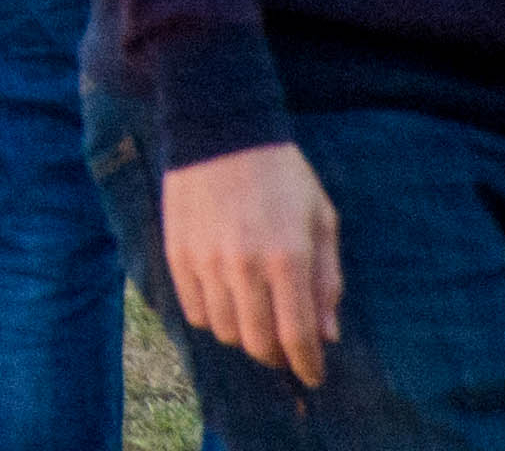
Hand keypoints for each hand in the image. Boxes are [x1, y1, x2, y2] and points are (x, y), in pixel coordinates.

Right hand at [158, 141, 342, 382]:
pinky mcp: (177, 253)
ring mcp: (206, 261)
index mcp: (288, 258)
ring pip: (224, 330)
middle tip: (284, 347)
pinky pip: (194, 310)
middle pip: (258, 342)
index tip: (314, 375)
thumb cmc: (282, 175)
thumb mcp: (321, 221)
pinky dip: (212, 317)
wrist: (220, 130)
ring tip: (254, 318)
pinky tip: (225, 301)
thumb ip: (326, 280)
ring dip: (243, 335)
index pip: (297, 336)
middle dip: (276, 354)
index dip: (308, 365)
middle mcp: (245, 266)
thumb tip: (327, 335)